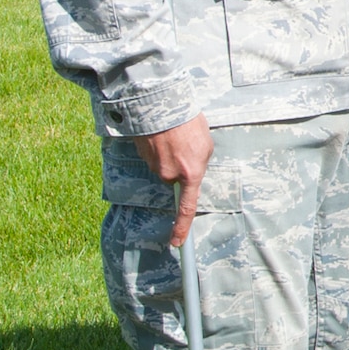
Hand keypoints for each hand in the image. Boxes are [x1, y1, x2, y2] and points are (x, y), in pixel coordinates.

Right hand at [133, 115, 213, 247]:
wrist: (164, 106)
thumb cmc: (190, 124)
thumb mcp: (206, 145)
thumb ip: (199, 164)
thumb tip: (189, 174)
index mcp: (190, 173)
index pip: (187, 207)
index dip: (182, 226)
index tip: (177, 242)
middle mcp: (170, 174)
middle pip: (175, 178)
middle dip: (180, 166)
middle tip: (187, 145)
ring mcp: (154, 166)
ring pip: (164, 167)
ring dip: (170, 154)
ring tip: (177, 136)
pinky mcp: (143, 156)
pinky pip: (155, 157)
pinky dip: (160, 148)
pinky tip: (165, 135)